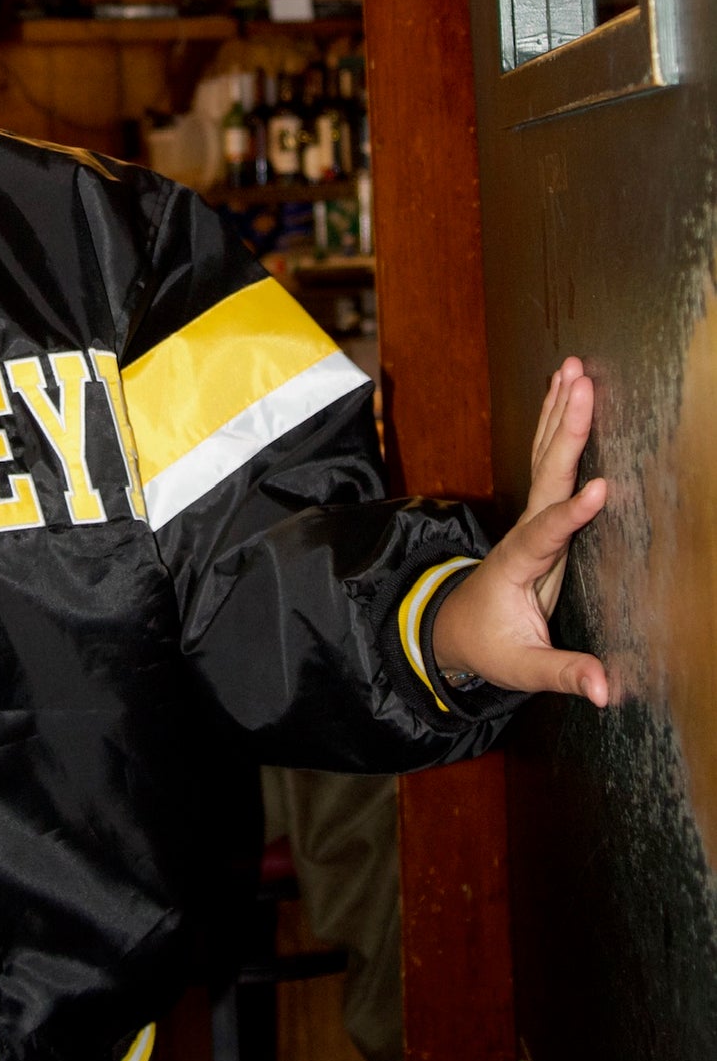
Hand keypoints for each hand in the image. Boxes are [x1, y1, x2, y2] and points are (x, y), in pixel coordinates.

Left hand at [431, 357, 608, 705]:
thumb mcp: (522, 668)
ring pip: (545, 458)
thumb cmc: (489, 647)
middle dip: (567, 430)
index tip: (602, 488)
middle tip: (584, 385)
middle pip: (546, 475)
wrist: (454, 631)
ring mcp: (530, 519)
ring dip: (560, 413)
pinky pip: (550, 461)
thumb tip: (607, 691)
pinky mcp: (540, 516)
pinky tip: (568, 391)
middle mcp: (523, 532)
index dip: (572, 513)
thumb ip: (563, 673)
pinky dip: (558, 424)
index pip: (547, 534)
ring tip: (575, 370)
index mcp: (518, 564)